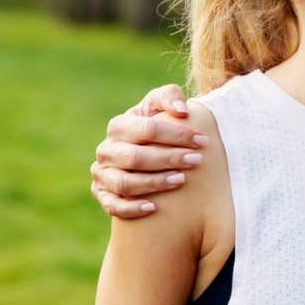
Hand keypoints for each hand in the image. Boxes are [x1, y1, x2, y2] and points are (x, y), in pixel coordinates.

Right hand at [90, 84, 201, 218]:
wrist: (141, 150)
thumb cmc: (155, 127)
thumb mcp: (159, 106)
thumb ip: (170, 96)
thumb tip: (182, 111)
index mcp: (118, 126)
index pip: (147, 130)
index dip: (176, 135)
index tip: (202, 141)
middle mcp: (106, 150)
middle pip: (136, 157)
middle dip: (169, 158)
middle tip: (196, 161)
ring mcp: (102, 174)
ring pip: (125, 183)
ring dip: (154, 183)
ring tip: (180, 180)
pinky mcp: (103, 195)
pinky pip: (113, 205)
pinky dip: (132, 208)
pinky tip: (154, 207)